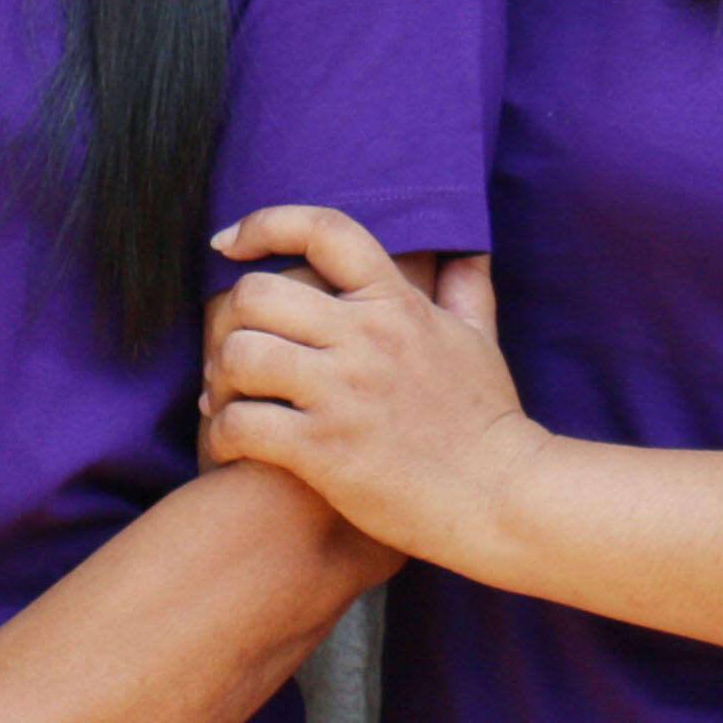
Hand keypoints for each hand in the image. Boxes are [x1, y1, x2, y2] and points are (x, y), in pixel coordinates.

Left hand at [202, 207, 536, 558]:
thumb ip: (465, 286)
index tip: (229, 243)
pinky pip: (240, 424)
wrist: (502, 498)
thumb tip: (467, 246)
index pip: (324, 231)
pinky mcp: (324, 450)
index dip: (265, 224)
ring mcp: (344, 394)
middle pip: (256, 295)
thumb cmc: (486, 420)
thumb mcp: (479, 339)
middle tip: (229, 354)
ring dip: (220, 380)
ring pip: (240, 355)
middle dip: (227, 323)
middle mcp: (367, 339)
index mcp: (396, 304)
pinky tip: (230, 446)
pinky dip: (220, 435)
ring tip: (226, 402)